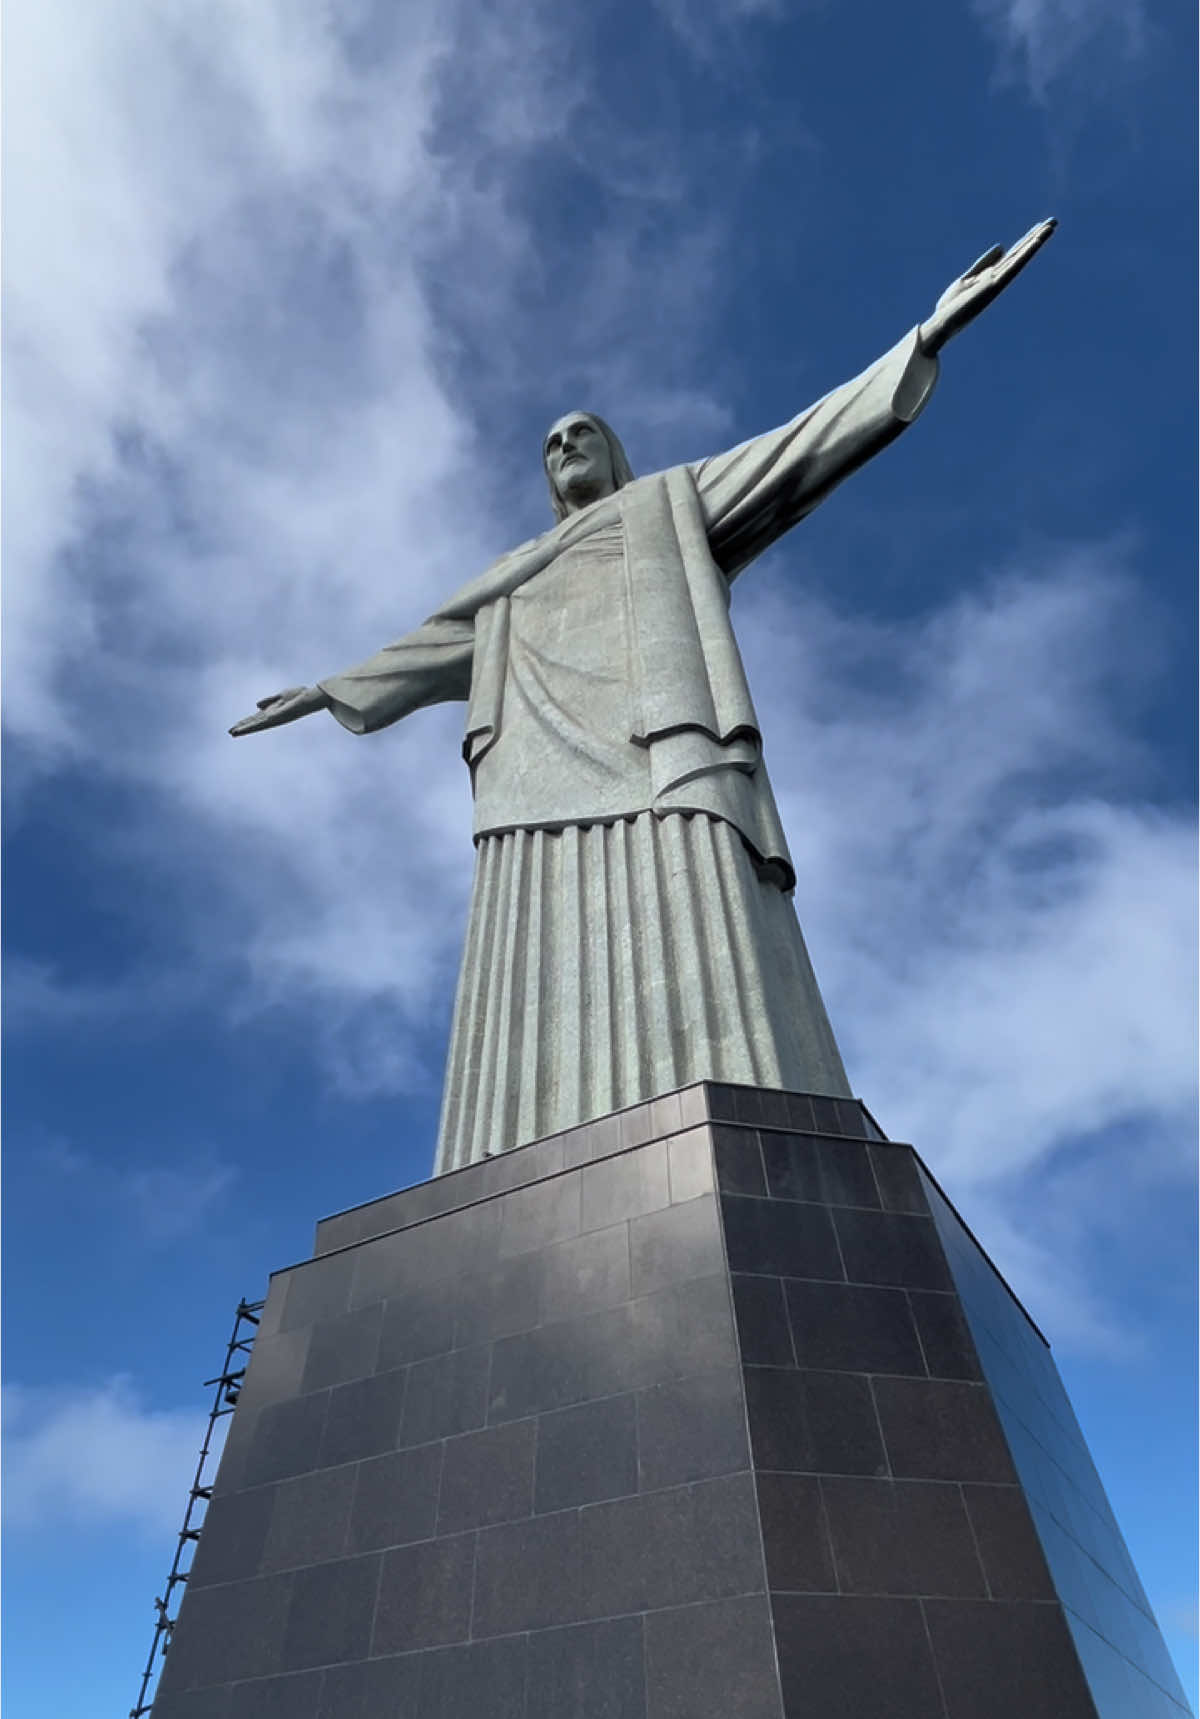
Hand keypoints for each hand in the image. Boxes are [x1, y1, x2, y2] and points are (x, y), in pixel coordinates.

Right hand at [229, 684, 329, 735]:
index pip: (256, 718)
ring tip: (232, 733)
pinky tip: (245, 727)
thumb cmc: (300, 695)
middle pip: (255, 723)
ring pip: (256, 725)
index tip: (235, 726)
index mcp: (273, 711)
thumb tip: (256, 705)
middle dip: (243, 727)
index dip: (246, 721)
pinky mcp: (275, 718)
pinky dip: (251, 726)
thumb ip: (269, 701)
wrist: (310, 696)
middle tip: (230, 732)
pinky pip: (261, 723)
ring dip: (244, 729)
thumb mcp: (281, 696)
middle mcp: (272, 717)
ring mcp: (274, 718)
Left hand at [919, 218, 1056, 355]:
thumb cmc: (952, 305)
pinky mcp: (994, 286)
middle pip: (1020, 253)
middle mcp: (998, 277)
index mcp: (992, 274)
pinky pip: (1012, 267)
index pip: (1013, 253)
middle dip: (1036, 237)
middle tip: (1054, 221)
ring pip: (1020, 257)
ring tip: (1051, 227)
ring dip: (1036, 242)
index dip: (1026, 239)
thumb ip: (984, 264)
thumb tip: (1001, 247)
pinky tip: (1035, 243)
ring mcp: (998, 281)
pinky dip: (1024, 255)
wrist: (942, 324)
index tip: (1040, 225)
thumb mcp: (968, 278)